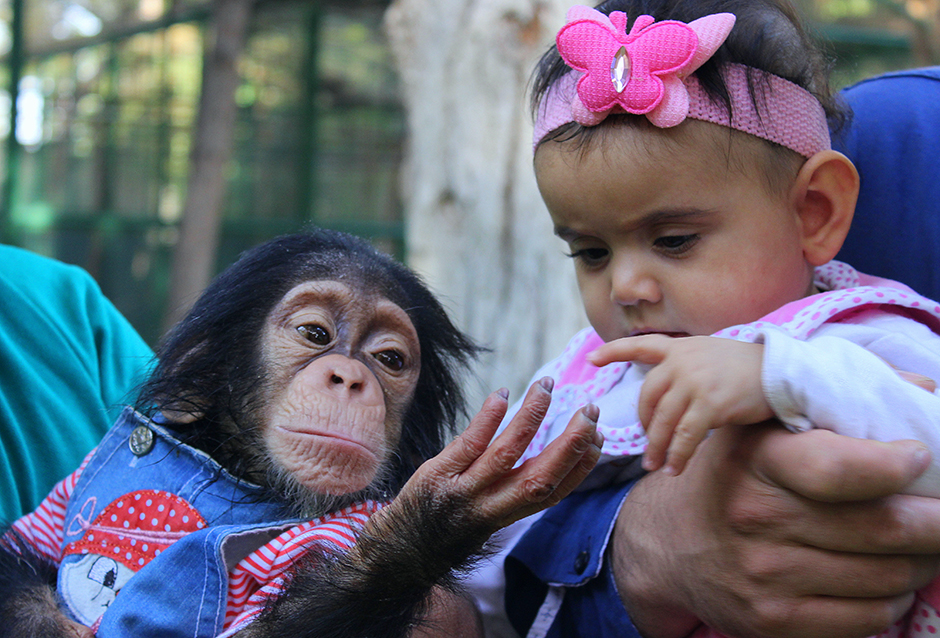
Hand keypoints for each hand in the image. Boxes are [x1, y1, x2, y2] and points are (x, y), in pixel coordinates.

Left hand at [400, 376, 602, 530]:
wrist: (399, 551)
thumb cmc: (449, 523)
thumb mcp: (489, 515)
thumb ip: (516, 489)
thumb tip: (553, 457)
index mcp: (508, 514)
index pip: (554, 492)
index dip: (580, 467)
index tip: (599, 438)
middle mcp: (491, 506)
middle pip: (538, 477)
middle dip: (569, 444)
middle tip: (590, 410)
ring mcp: (463, 491)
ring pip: (505, 454)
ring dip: (530, 418)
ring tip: (545, 386)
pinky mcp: (437, 475)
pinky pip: (467, 445)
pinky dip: (487, 419)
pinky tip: (503, 394)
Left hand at [590, 335, 771, 474]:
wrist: (781, 372)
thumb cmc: (746, 370)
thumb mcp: (708, 356)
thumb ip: (682, 369)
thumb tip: (661, 399)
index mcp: (680, 348)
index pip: (640, 346)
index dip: (613, 352)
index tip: (591, 360)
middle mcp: (682, 361)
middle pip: (647, 398)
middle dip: (644, 426)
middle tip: (647, 446)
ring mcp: (694, 381)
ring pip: (662, 421)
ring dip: (657, 448)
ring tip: (655, 465)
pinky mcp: (710, 404)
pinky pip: (684, 436)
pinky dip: (677, 455)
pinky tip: (675, 468)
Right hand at [611, 422, 939, 637]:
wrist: (665, 543)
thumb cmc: (731, 477)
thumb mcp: (757, 430)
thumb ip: (827, 408)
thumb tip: (923, 389)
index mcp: (756, 460)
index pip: (837, 467)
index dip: (893, 465)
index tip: (920, 457)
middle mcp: (756, 517)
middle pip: (884, 527)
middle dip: (937, 521)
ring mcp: (764, 575)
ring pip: (887, 576)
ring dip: (923, 560)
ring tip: (923, 544)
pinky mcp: (773, 621)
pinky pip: (868, 617)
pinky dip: (895, 598)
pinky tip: (889, 578)